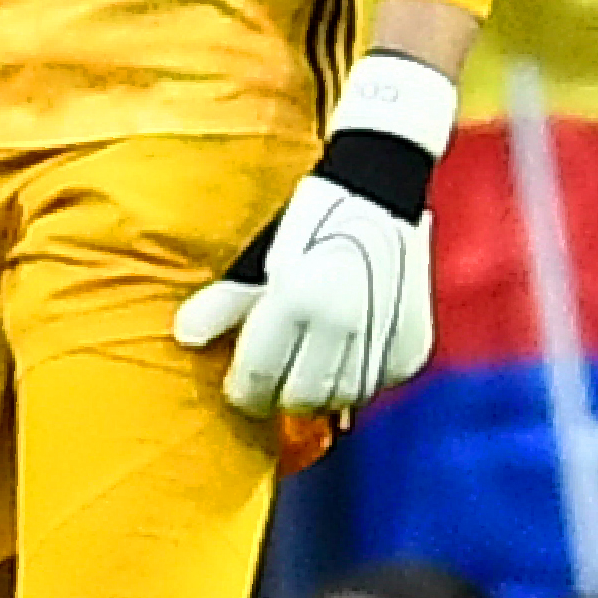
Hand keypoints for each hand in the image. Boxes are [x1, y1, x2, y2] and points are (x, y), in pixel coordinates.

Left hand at [176, 59, 454, 418]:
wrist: (382, 198)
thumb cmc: (312, 225)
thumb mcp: (263, 257)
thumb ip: (226, 302)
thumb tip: (185, 335)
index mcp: (298, 298)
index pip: (260, 376)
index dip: (243, 390)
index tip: (238, 386)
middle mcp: (344, 323)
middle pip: (300, 399)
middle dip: (279, 396)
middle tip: (272, 381)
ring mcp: (383, 337)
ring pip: (340, 400)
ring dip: (319, 393)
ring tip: (308, 367)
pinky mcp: (412, 349)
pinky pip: (376, 388)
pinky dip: (356, 381)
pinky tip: (344, 356)